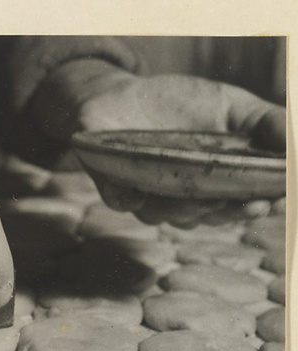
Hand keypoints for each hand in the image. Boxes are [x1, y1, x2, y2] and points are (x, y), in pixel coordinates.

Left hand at [33, 59, 285, 226]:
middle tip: (245, 204)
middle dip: (224, 212)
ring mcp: (144, 193)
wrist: (120, 93)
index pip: (235, 205)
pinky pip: (120, 201)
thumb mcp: (228, 104)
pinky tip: (136, 192)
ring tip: (197, 194)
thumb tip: (297, 146)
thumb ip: (264, 122)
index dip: (253, 208)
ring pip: (163, 215)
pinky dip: (128, 198)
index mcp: (209, 182)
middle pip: (202, 217)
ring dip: (181, 208)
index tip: (268, 202)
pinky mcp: (112, 185)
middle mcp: (178, 195)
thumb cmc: (177, 102)